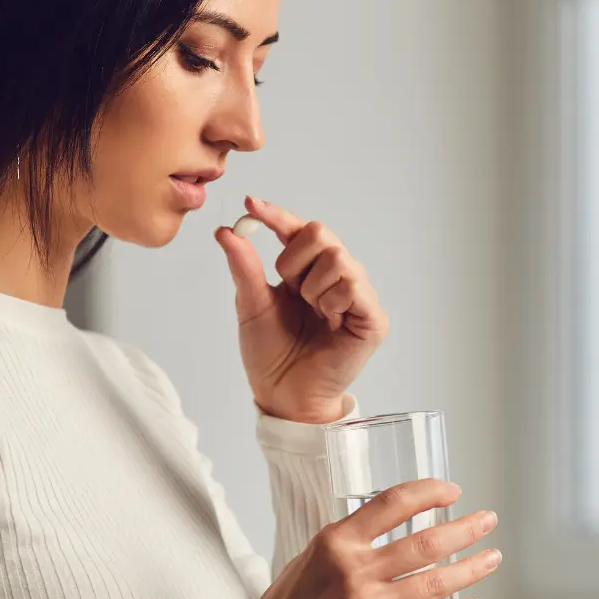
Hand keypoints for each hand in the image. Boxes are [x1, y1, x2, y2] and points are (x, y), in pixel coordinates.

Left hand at [215, 197, 389, 423]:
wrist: (284, 394)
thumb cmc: (270, 354)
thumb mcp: (251, 305)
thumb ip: (244, 267)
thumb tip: (226, 231)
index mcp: (308, 270)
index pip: (298, 230)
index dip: (276, 215)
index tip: (250, 205)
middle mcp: (338, 276)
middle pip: (321, 233)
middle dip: (294, 259)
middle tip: (288, 288)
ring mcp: (359, 295)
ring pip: (338, 258)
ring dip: (312, 287)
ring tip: (311, 313)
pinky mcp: (373, 318)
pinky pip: (353, 287)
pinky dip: (332, 302)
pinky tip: (328, 322)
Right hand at [234, 479, 499, 598]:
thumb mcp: (308, 561)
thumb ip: (347, 544)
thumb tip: (385, 530)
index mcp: (335, 543)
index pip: (392, 503)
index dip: (429, 492)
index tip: (451, 491)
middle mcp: (354, 572)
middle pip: (425, 542)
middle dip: (465, 528)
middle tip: (487, 520)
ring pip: (436, 582)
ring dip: (471, 568)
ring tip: (490, 558)